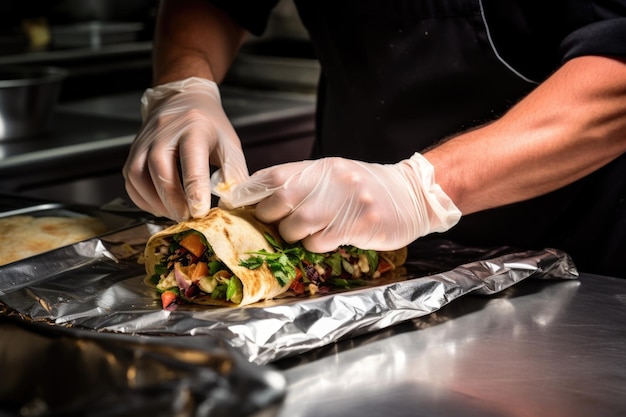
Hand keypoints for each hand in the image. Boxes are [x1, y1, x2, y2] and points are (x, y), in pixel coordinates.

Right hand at [123, 77, 248, 220]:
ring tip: (174, 214)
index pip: (192, 157)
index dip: (195, 187)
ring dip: (155, 201)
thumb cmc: (211, 127)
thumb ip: (233, 175)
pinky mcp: (133, 151)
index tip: (200, 211)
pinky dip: (143, 199)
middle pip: (159, 166)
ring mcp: (145, 140)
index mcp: (195, 126)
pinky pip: (130, 180)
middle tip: (185, 218)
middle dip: (171, 198)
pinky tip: (161, 207)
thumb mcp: (230, 146)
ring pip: (138, 175)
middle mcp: (165, 130)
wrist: (185, 100)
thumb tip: (232, 205)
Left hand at [217, 153, 461, 252]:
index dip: (249, 192)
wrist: (412, 195)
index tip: (233, 205)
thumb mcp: (335, 175)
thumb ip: (303, 184)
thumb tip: (261, 199)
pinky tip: (330, 239)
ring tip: (309, 233)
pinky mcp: (359, 224)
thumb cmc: (367, 188)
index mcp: (321, 167)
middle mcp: (331, 181)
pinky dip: (316, 245)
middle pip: (279, 203)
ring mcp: (346, 202)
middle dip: (269, 219)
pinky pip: (319, 242)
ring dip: (294, 236)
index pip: (274, 176)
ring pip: (296, 226)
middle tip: (277, 225)